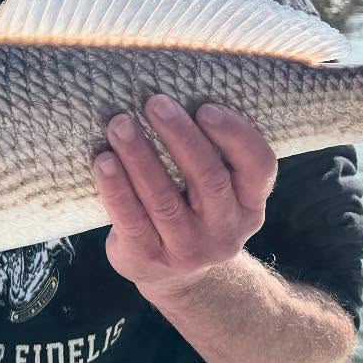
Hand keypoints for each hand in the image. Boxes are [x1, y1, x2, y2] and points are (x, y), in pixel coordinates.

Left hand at [93, 96, 276, 300]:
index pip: (259, 167)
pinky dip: (116, 188)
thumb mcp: (219, 188)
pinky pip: (131, 221)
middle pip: (208, 179)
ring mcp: (188, 249)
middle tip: (155, 102)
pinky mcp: (148, 259)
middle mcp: (225, 229)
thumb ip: (212, 151)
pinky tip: (103, 161)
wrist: (178, 277)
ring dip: (140, 157)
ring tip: (120, 124)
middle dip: (180, 137)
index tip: (205, 107)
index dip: (236, 135)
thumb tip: (176, 85)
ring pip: (164, 200)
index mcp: (249, 203)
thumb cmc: (195, 208)